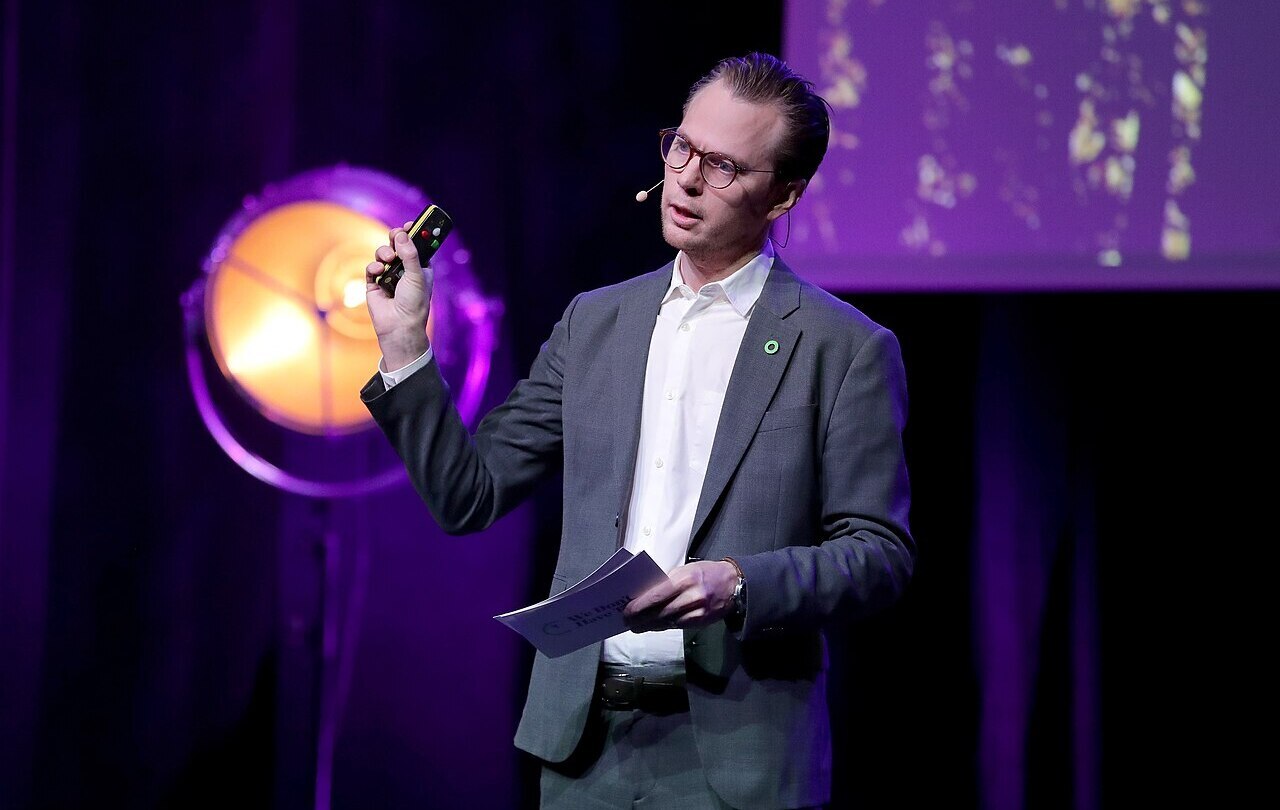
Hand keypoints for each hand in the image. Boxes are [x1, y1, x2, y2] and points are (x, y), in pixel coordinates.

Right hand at [365, 221, 432, 369]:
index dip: (413, 234)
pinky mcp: (374, 283)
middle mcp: (404, 270)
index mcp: (420, 268)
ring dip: (384, 251)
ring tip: (389, 258)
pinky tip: (379, 271)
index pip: (416, 245)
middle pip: (398, 246)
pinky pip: (372, 267)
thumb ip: (410, 254)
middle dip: (396, 238)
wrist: (399, 326)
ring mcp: (389, 276)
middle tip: (395, 234)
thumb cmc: (414, 304)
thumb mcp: (417, 276)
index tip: (411, 224)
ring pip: (383, 253)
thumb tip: (402, 235)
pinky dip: (374, 266)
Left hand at [623, 560, 739, 631]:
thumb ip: (667, 581)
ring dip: (649, 626)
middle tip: (628, 623)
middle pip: (659, 612)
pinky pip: (676, 626)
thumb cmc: (705, 573)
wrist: (733, 584)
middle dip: (641, 619)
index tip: (627, 611)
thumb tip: (645, 593)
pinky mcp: (700, 622)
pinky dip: (663, 626)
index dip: (639, 606)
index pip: (657, 595)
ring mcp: (696, 611)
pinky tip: (654, 626)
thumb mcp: (685, 570)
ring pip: (667, 622)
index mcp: (684, 579)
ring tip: (637, 627)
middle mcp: (690, 596)